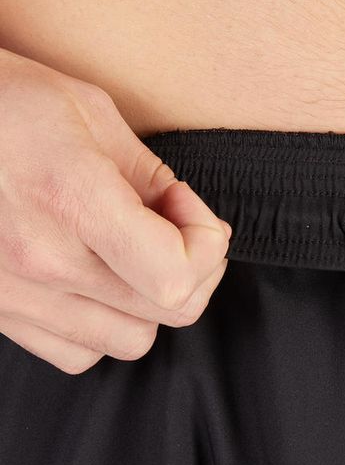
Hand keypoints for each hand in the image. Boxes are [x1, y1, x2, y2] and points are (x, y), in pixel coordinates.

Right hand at [0, 48, 230, 372]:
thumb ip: (151, 176)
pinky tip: (96, 283)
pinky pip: (78, 353)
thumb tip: (200, 226)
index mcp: (71, 200)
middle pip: (169, 310)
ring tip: (137, 257)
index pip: (175, 275)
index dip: (206, 242)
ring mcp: (15, 295)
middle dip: (197, 268)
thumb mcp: (86, 111)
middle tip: (178, 227)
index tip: (187, 205)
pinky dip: (103, 327)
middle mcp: (42, 261)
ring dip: (153, 303)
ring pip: (131, 340)